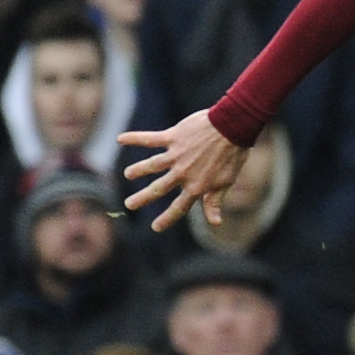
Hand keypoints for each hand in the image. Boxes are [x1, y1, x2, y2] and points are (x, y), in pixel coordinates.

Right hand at [119, 108, 248, 231]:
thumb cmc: (232, 155)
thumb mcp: (226, 182)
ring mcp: (176, 155)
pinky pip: (150, 139)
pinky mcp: (173, 137)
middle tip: (129, 204)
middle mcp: (183, 172)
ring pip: (152, 165)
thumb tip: (215, 223)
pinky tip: (120, 139)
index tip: (155, 228)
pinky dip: (135, 138)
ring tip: (128, 174)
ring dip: (138, 170)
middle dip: (143, 198)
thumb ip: (214, 201)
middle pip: (158, 188)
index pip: (179, 207)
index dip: (167, 218)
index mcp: (196, 185)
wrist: (234, 126)